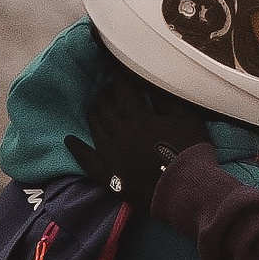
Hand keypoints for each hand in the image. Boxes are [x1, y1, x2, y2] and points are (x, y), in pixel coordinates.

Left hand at [66, 69, 207, 215]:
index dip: (120, 78)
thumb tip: (149, 83)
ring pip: (96, 128)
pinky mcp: (110, 175)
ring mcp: (112, 155)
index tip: (120, 70)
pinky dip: (78, 149)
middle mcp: (120, 133)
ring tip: (94, 105)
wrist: (185, 189)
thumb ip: (164, 99)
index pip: (123, 91)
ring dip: (93, 113)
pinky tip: (69, 140)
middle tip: (108, 87)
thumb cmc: (189, 151)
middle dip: (105, 93)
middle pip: (106, 107)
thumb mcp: (185, 118)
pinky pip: (88, 161)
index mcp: (138, 117)